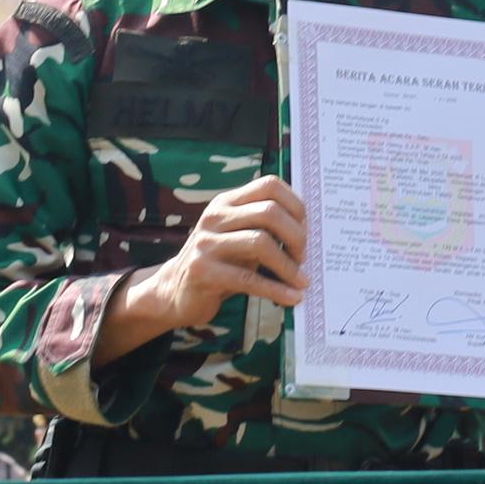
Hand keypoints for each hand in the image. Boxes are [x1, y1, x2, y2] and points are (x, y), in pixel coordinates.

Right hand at [122, 177, 308, 336]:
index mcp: (227, 202)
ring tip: (300, 280)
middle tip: (303, 258)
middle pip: (269, 212)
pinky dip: (276, 290)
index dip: (295, 205)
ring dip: (288, 266)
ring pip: (260, 243)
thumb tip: (309, 233)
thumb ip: (266, 228)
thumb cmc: (220, 263)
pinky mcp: (202, 271)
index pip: (270, 185)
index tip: (306, 231)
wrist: (175, 291)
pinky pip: (249, 279)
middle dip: (296, 237)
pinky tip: (291, 298)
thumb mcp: (241, 237)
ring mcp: (206, 242)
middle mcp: (215, 216)